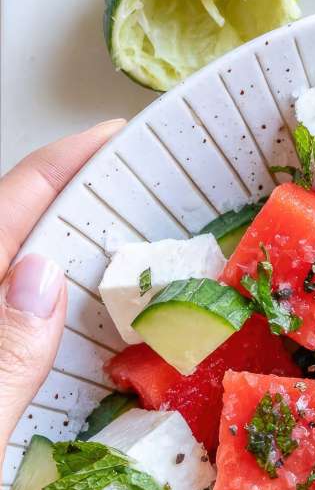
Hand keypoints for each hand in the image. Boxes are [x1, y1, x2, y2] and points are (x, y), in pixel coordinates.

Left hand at [0, 121, 123, 489]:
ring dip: (56, 266)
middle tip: (127, 187)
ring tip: (117, 247)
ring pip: (9, 306)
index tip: (112, 134)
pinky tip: (78, 339)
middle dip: (58, 207)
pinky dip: (48, 332)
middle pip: (4, 256)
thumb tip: (41, 269)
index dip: (51, 172)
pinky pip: (13, 355)